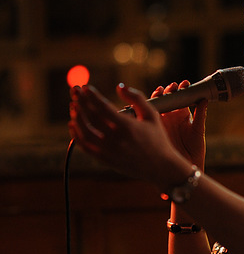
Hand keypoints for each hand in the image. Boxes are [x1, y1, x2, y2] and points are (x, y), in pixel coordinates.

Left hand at [69, 83, 192, 190]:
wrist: (160, 167)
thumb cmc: (157, 138)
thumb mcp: (151, 115)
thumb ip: (136, 97)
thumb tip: (119, 86)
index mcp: (128, 126)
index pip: (103, 107)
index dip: (92, 96)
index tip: (85, 86)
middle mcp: (116, 139)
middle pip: (92, 117)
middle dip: (81, 101)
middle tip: (75, 90)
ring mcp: (109, 151)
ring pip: (85, 132)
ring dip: (77, 117)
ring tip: (74, 105)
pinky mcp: (105, 160)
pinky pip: (85, 147)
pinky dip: (76, 135)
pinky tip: (73, 124)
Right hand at [149, 80, 207, 169]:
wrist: (187, 167)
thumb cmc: (195, 150)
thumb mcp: (198, 131)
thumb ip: (200, 115)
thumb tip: (204, 99)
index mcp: (183, 115)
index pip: (180, 98)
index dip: (181, 90)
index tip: (184, 83)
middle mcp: (171, 117)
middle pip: (167, 99)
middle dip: (168, 91)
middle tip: (171, 87)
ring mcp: (161, 123)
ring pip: (157, 106)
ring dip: (158, 97)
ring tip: (160, 91)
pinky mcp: (153, 130)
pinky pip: (148, 118)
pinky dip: (146, 110)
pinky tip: (148, 104)